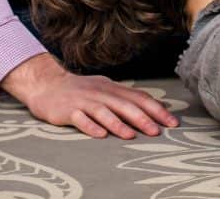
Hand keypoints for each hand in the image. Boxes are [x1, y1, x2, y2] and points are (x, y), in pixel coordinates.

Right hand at [0, 53, 178, 138]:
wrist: (47, 85)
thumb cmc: (81, 91)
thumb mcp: (105, 89)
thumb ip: (126, 98)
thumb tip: (154, 106)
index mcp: (112, 88)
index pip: (139, 97)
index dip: (156, 109)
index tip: (172, 122)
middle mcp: (100, 93)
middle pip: (124, 105)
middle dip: (142, 118)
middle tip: (157, 131)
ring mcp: (83, 101)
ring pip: (103, 112)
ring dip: (118, 124)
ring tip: (131, 135)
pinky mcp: (67, 111)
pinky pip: (80, 119)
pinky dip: (91, 127)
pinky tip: (100, 135)